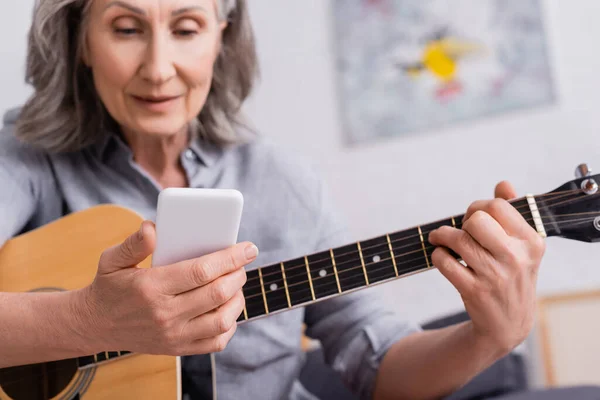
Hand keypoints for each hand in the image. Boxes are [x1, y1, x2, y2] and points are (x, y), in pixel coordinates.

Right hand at [77, 221, 256, 355]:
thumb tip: (154, 227)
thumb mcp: (112, 259)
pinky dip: (229, 325)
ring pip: (221, 319)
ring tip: (236, 284)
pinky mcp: (178, 349)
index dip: (230, 258)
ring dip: (237, 299)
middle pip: (217, 293)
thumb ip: (134, 242)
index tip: (248, 248)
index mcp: (151, 287)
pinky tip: (228, 308)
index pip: (201, 271)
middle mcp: (164, 314)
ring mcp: (173, 335)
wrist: (94, 325)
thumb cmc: (109, 287)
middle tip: (242, 263)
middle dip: (238, 275)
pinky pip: (216, 342)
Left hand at [428, 181, 545, 354]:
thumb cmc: (511, 274)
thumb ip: (512, 212)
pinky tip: (443, 258)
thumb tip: (503, 184)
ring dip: (442, 237)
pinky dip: (438, 256)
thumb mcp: (521, 246)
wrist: (508, 322)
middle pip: (476, 219)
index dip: (478, 207)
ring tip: (441, 241)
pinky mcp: (475, 290)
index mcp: (531, 241)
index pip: (497, 206)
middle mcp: (516, 258)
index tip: (473, 219)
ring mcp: (495, 276)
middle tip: (461, 232)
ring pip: (457, 239)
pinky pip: (444, 261)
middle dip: (462, 221)